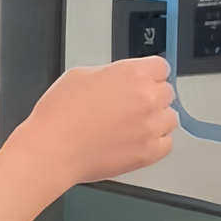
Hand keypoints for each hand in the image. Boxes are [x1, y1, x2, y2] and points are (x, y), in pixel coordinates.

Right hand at [22, 55, 179, 189]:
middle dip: (150, 97)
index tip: (142, 82)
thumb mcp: (79, 76)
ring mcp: (151, 127)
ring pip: (170, 118)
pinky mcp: (149, 152)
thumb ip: (109, 75)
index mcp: (132, 74)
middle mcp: (147, 98)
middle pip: (167, 92)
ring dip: (155, 120)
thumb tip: (118, 81)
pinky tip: (134, 140)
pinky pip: (166, 143)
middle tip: (127, 106)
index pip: (161, 68)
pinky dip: (154, 142)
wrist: (51, 149)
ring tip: (130, 126)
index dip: (148, 75)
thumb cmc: (58, 114)